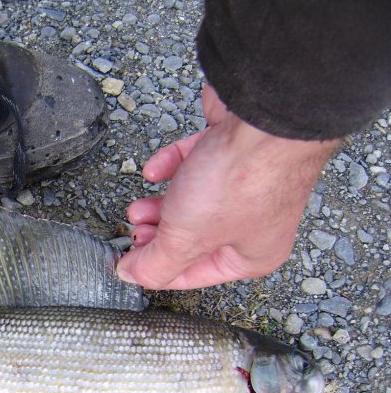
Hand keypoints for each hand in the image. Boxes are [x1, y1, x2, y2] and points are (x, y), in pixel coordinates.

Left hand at [117, 84, 340, 289]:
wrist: (262, 116)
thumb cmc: (242, 181)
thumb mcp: (184, 238)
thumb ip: (155, 263)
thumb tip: (132, 276)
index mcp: (252, 255)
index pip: (195, 274)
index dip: (158, 270)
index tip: (130, 265)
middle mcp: (254, 222)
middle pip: (192, 236)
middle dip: (158, 234)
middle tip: (135, 232)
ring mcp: (245, 181)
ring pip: (192, 201)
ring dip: (160, 204)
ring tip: (136, 207)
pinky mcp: (230, 146)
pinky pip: (194, 162)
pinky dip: (172, 167)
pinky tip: (155, 170)